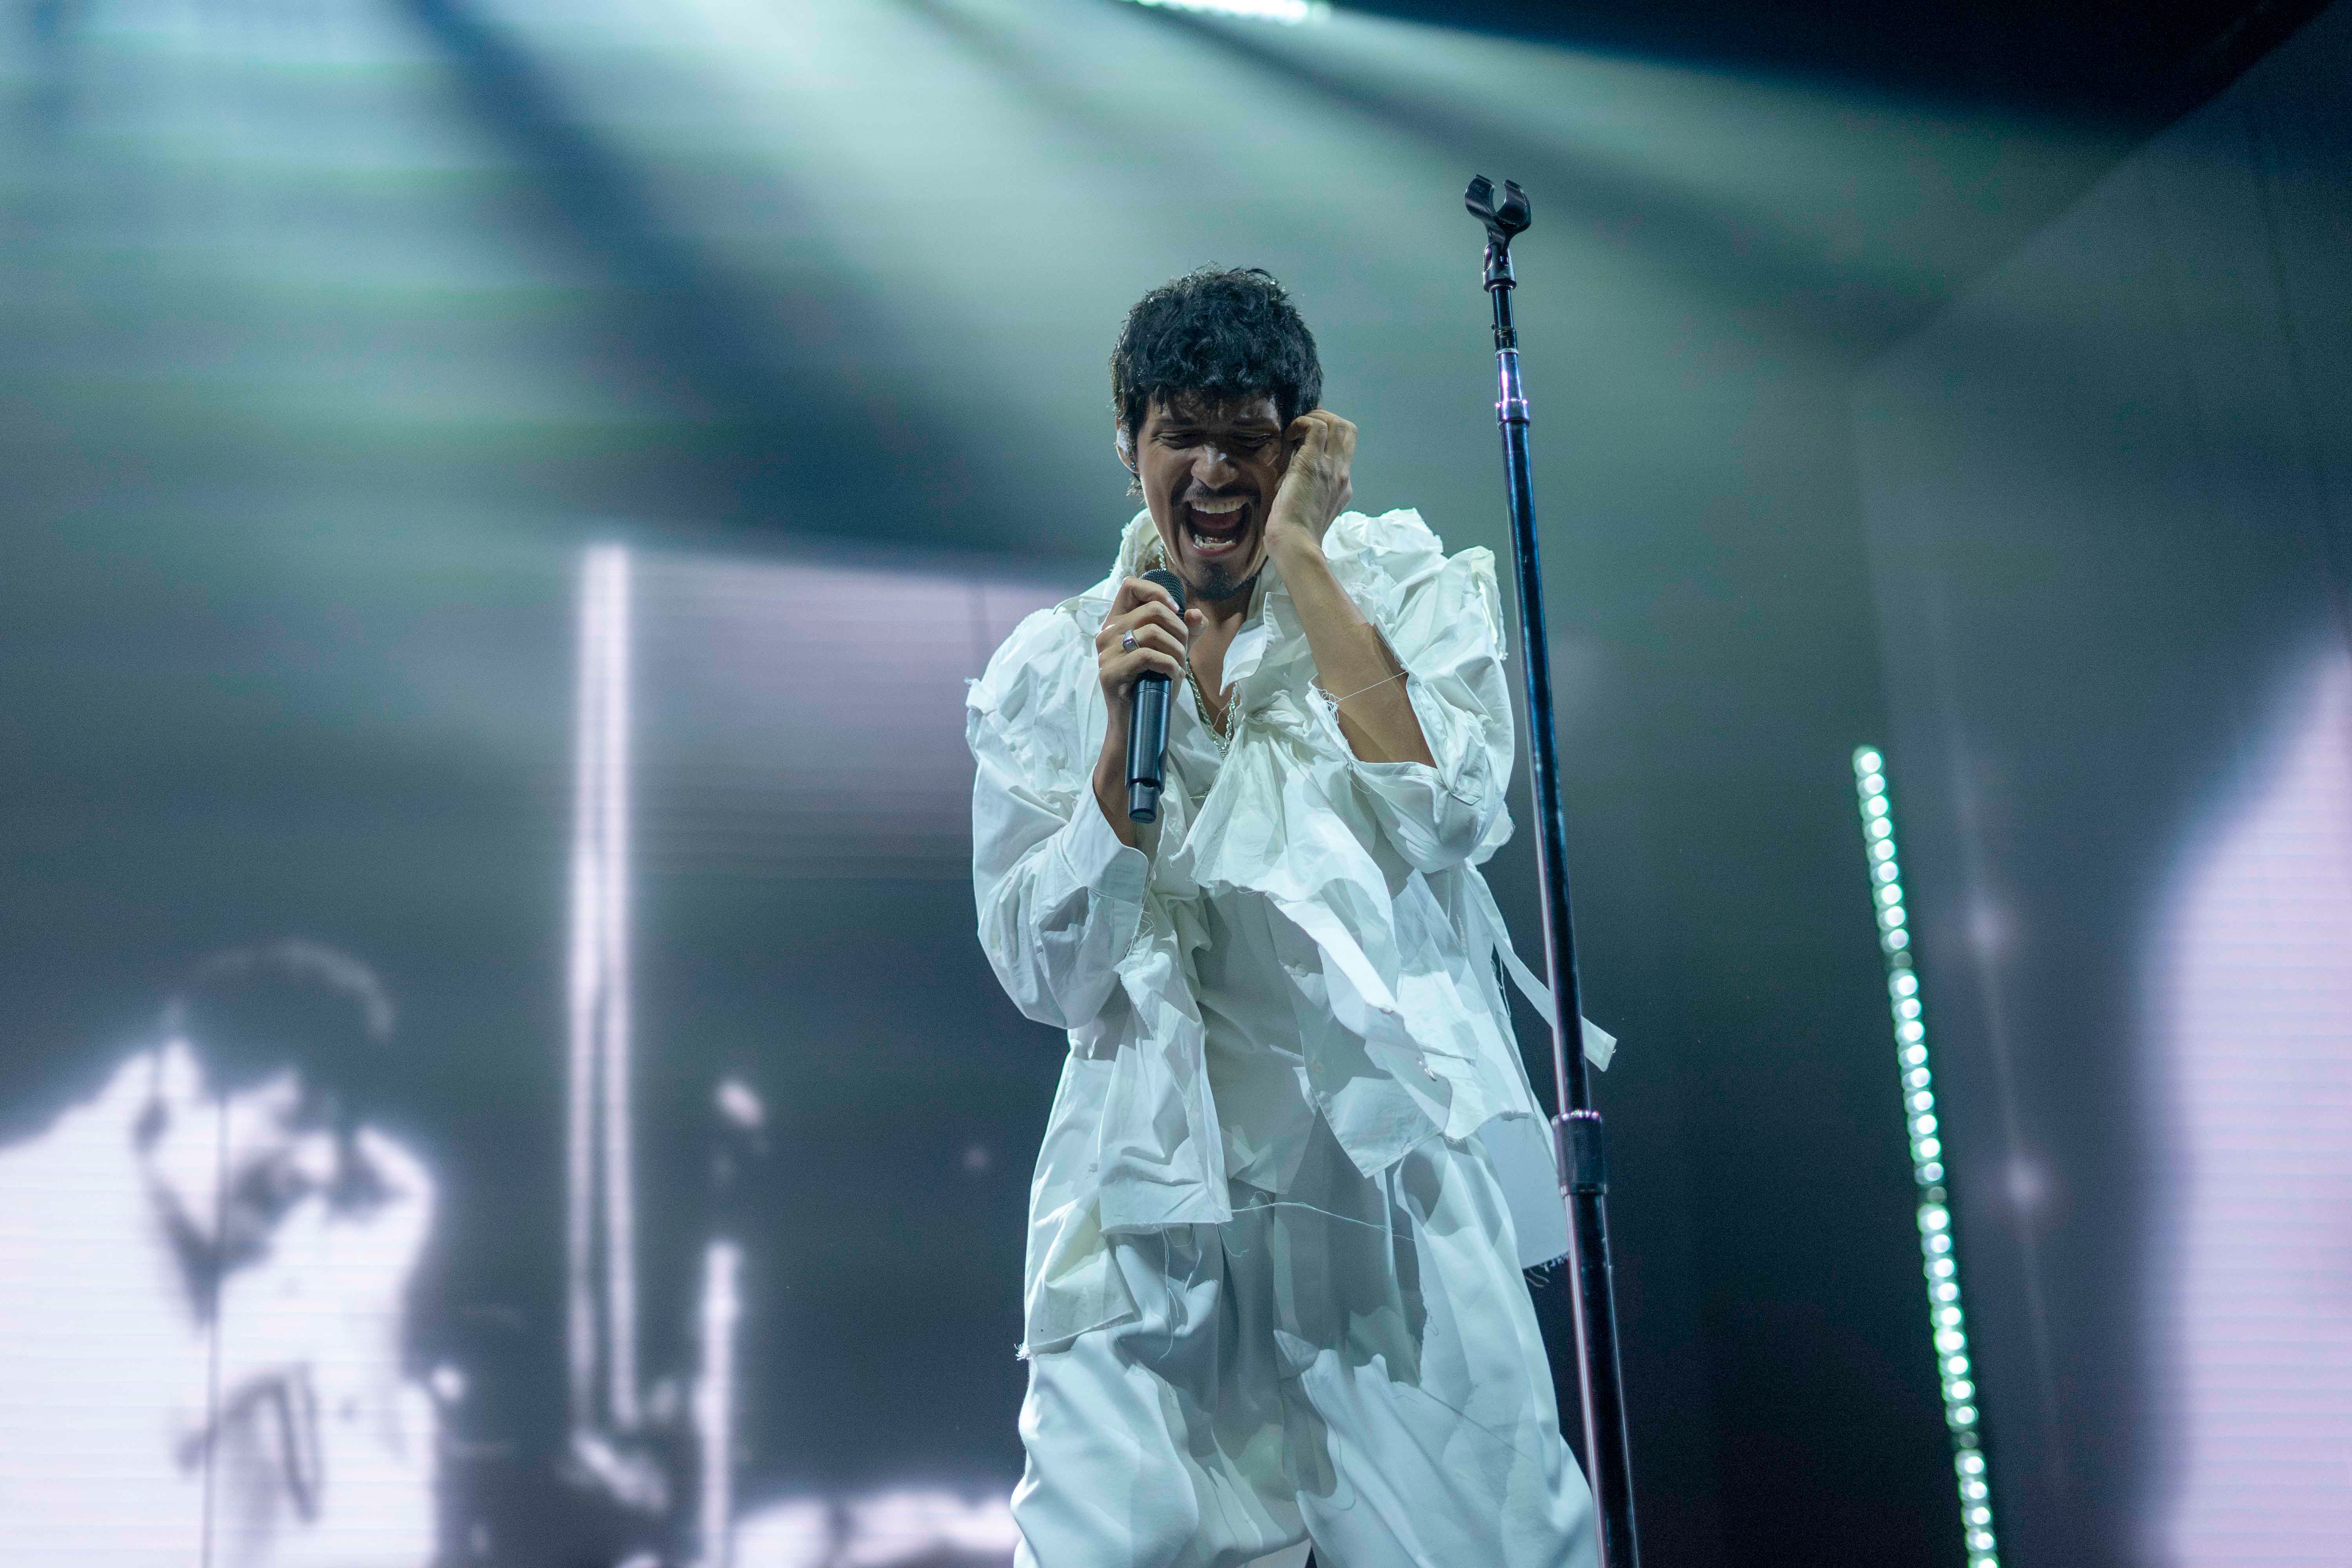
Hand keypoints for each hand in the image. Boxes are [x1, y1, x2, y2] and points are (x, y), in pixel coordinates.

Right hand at [1093, 575, 1200, 723]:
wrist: (1136, 722)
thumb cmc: (1152, 686)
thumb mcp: (1173, 653)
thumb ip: (1186, 632)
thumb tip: (1196, 614)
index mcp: (1118, 622)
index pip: (1130, 586)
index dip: (1157, 591)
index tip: (1175, 609)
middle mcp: (1107, 633)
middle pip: (1151, 610)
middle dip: (1178, 629)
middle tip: (1184, 651)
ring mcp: (1105, 653)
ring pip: (1152, 633)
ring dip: (1176, 650)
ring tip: (1179, 667)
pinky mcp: (1109, 672)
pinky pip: (1147, 656)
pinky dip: (1169, 665)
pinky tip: (1173, 676)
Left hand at [1266, 409, 1355, 557]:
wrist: (1295, 543)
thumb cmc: (1295, 533)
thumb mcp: (1311, 509)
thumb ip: (1310, 491)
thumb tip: (1291, 477)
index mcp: (1343, 486)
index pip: (1344, 451)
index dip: (1327, 438)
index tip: (1305, 440)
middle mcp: (1342, 474)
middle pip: (1349, 431)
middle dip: (1327, 419)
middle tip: (1304, 427)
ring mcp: (1331, 467)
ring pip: (1337, 424)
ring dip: (1315, 418)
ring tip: (1296, 430)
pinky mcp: (1313, 463)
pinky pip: (1316, 427)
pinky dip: (1301, 424)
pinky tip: (1287, 437)